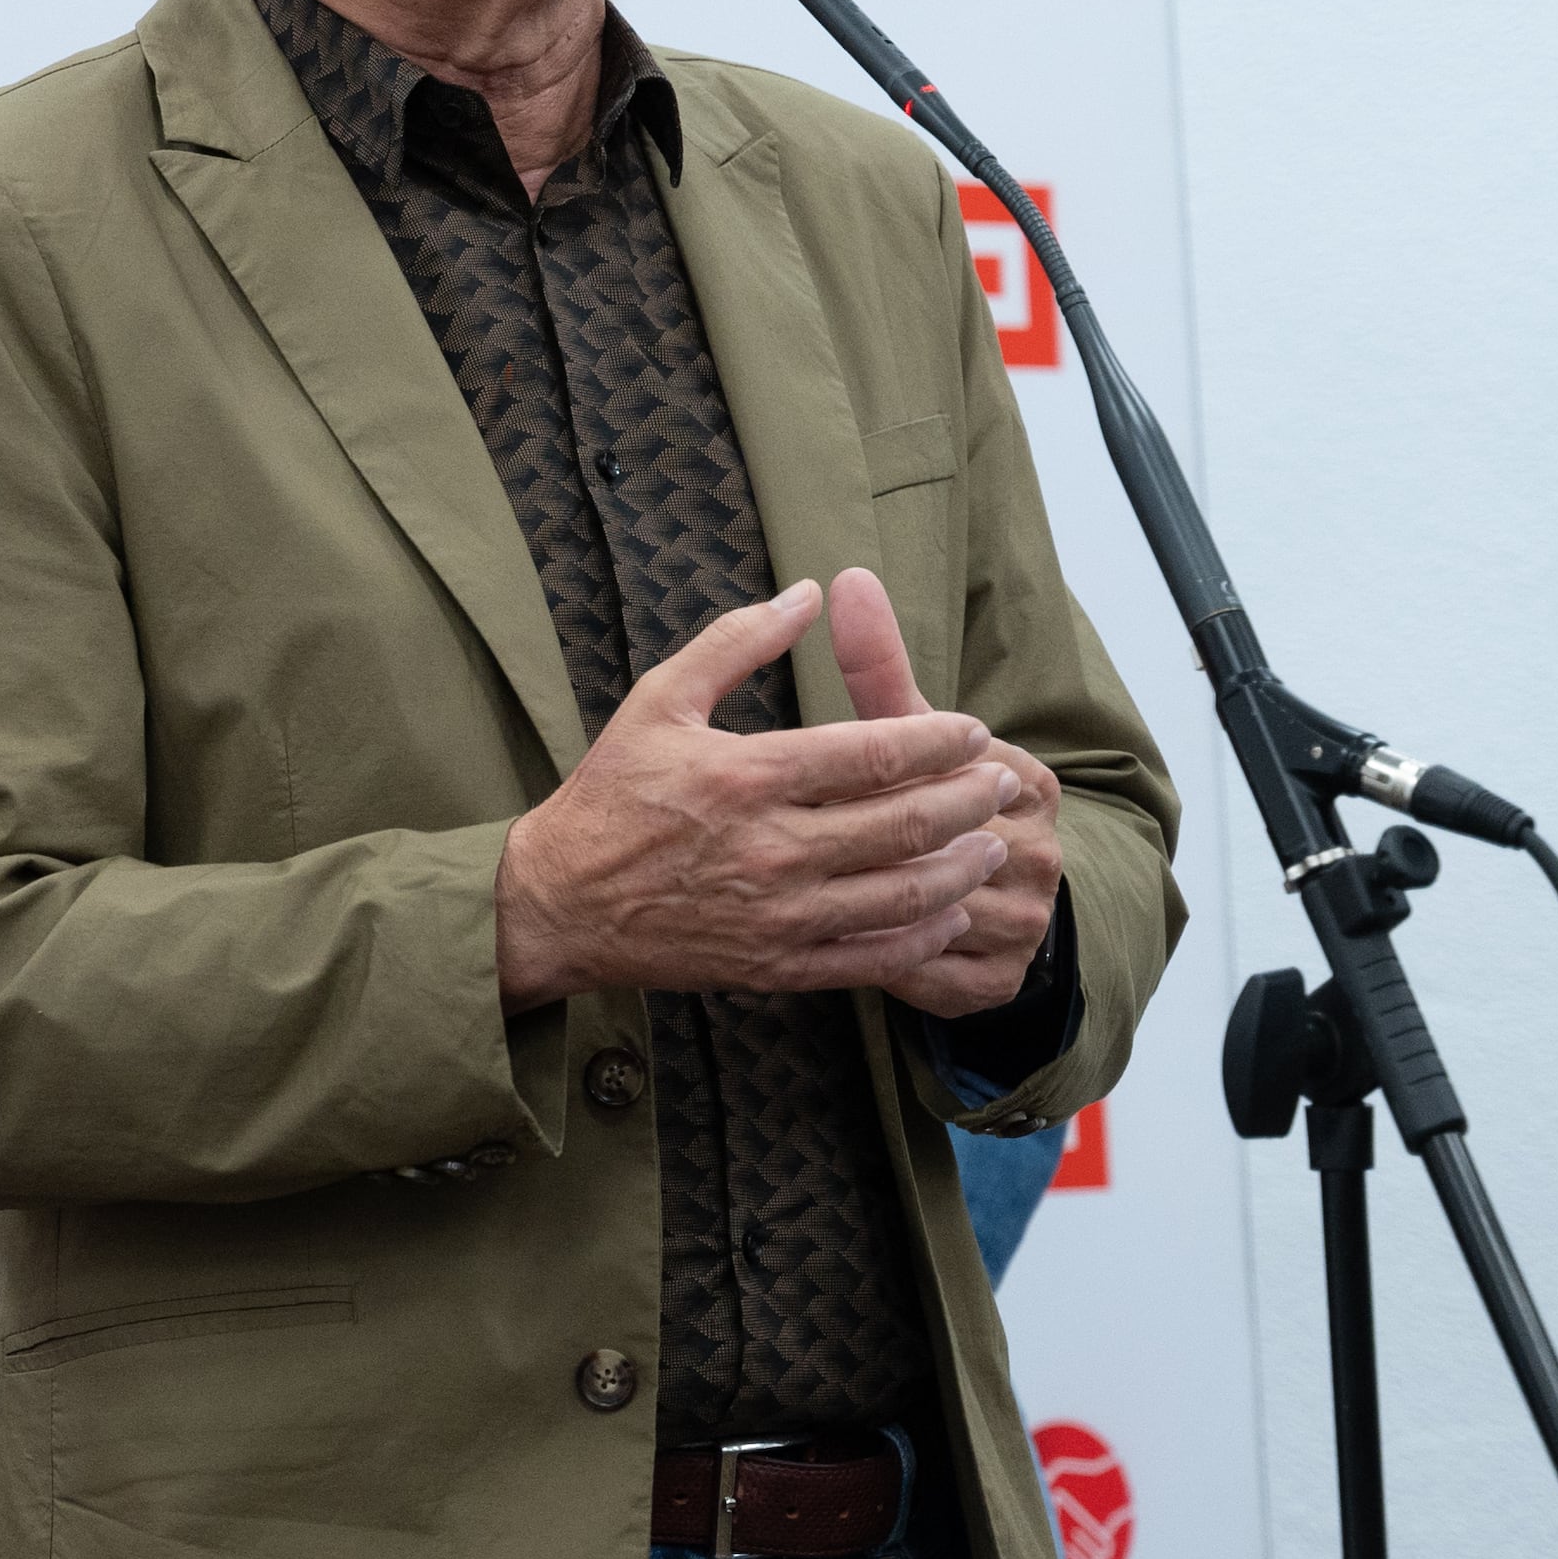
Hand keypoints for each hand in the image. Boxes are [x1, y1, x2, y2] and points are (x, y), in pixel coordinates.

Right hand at [496, 572, 1018, 1007]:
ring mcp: (778, 914)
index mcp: (748, 775)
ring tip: (989, 846)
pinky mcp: (776, 964)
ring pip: (906, 895)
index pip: (877, 753)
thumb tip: (808, 594)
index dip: (941, 740)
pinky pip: (875, 957)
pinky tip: (946, 912)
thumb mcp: (658, 700)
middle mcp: (772, 847)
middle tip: (1000, 784)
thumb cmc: (607, 796)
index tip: (972, 732)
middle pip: (908, 823)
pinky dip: (924, 935)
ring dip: (962, 868)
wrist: (557, 904)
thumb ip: (736, 642)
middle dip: (971, 800)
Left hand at [822, 565, 1061, 1016]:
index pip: (935, 777)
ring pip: (922, 913)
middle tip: (770, 832)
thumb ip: (880, 664)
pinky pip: (923, 973)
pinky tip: (819, 938)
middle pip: (928, 844)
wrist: (999, 891)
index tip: (791, 780)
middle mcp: (1035, 855)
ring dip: (853, 903)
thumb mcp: (915, 727)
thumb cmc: (933, 793)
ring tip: (785, 883)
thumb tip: (847, 578)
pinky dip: (872, 958)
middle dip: (848, 839)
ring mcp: (1022, 923)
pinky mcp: (993, 983)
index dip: (861, 779)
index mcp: (1025, 784)